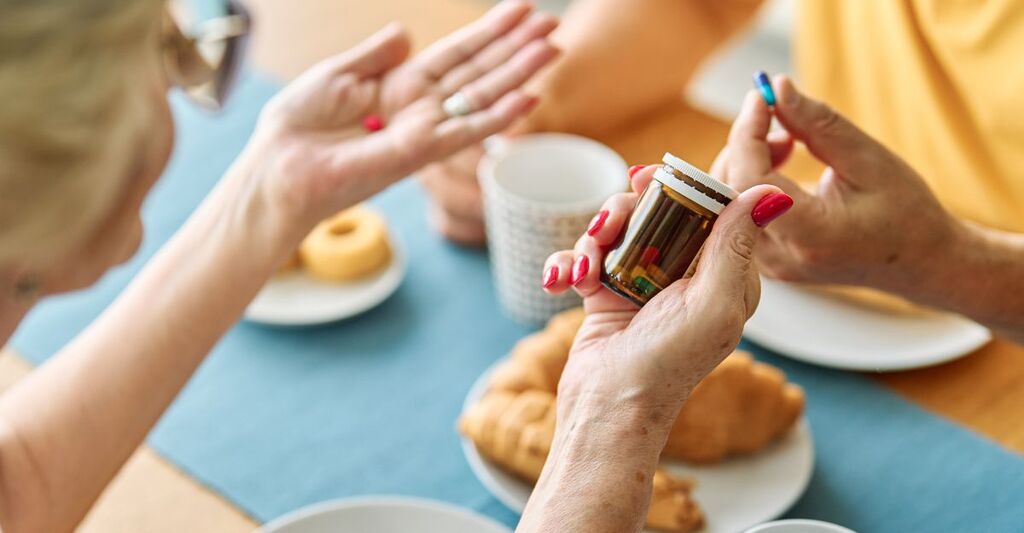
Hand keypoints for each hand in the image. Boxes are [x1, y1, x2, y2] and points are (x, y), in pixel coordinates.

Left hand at [234, 1, 557, 241]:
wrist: (279, 168)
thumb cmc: (298, 127)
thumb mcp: (336, 74)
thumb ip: (375, 55)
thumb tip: (406, 32)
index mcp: (400, 86)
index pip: (455, 54)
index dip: (488, 32)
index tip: (522, 10)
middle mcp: (420, 108)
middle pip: (478, 71)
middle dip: (515, 48)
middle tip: (552, 25)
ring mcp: (424, 131)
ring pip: (482, 97)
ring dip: (519, 73)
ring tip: (552, 48)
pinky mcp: (420, 152)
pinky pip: (467, 131)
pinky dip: (500, 115)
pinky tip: (530, 97)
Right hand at [542, 166, 792, 419]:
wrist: (609, 408)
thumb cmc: (668, 364)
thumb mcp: (714, 303)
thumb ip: (736, 245)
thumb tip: (770, 191)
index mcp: (724, 273)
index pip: (710, 208)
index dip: (680, 187)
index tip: (650, 179)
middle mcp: (684, 273)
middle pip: (655, 209)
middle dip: (623, 211)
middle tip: (607, 226)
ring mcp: (642, 280)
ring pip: (615, 227)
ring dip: (592, 239)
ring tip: (586, 267)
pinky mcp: (607, 291)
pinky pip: (585, 256)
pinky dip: (569, 263)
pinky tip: (563, 282)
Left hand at [711, 76, 960, 294]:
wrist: (918, 262)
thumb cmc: (904, 211)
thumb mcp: (868, 159)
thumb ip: (818, 124)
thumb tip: (776, 88)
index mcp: (811, 235)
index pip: (750, 182)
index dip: (747, 135)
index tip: (761, 99)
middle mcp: (781, 258)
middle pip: (730, 192)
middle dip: (744, 145)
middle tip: (781, 121)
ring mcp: (770, 265)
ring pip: (728, 203)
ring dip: (747, 160)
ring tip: (790, 143)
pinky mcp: (767, 261)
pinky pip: (738, 213)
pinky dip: (751, 179)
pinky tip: (782, 164)